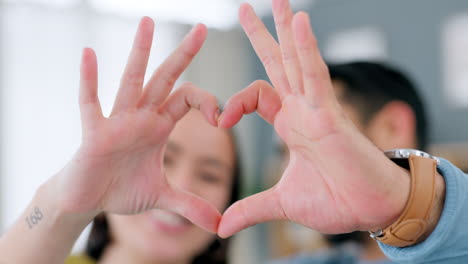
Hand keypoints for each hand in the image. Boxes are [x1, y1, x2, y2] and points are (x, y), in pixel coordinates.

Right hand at [48, 17, 220, 231]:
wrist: (88, 200)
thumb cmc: (121, 189)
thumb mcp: (162, 196)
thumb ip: (190, 205)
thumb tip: (220, 224)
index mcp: (159, 125)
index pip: (188, 99)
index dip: (207, 103)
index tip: (222, 118)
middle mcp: (142, 116)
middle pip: (166, 79)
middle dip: (184, 55)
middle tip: (203, 28)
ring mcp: (118, 121)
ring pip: (132, 82)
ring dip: (141, 53)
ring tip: (149, 22)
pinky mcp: (95, 133)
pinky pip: (92, 104)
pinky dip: (90, 81)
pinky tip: (89, 53)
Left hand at [217, 0, 410, 236]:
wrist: (368, 210)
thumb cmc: (336, 201)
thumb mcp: (281, 203)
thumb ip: (250, 209)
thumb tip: (221, 227)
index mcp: (291, 124)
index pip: (257, 95)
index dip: (233, 102)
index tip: (218, 121)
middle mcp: (303, 110)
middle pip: (278, 64)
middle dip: (263, 36)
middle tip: (246, 9)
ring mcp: (317, 108)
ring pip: (297, 60)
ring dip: (287, 28)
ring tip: (278, 0)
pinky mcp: (330, 114)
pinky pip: (315, 74)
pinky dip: (306, 48)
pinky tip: (298, 20)